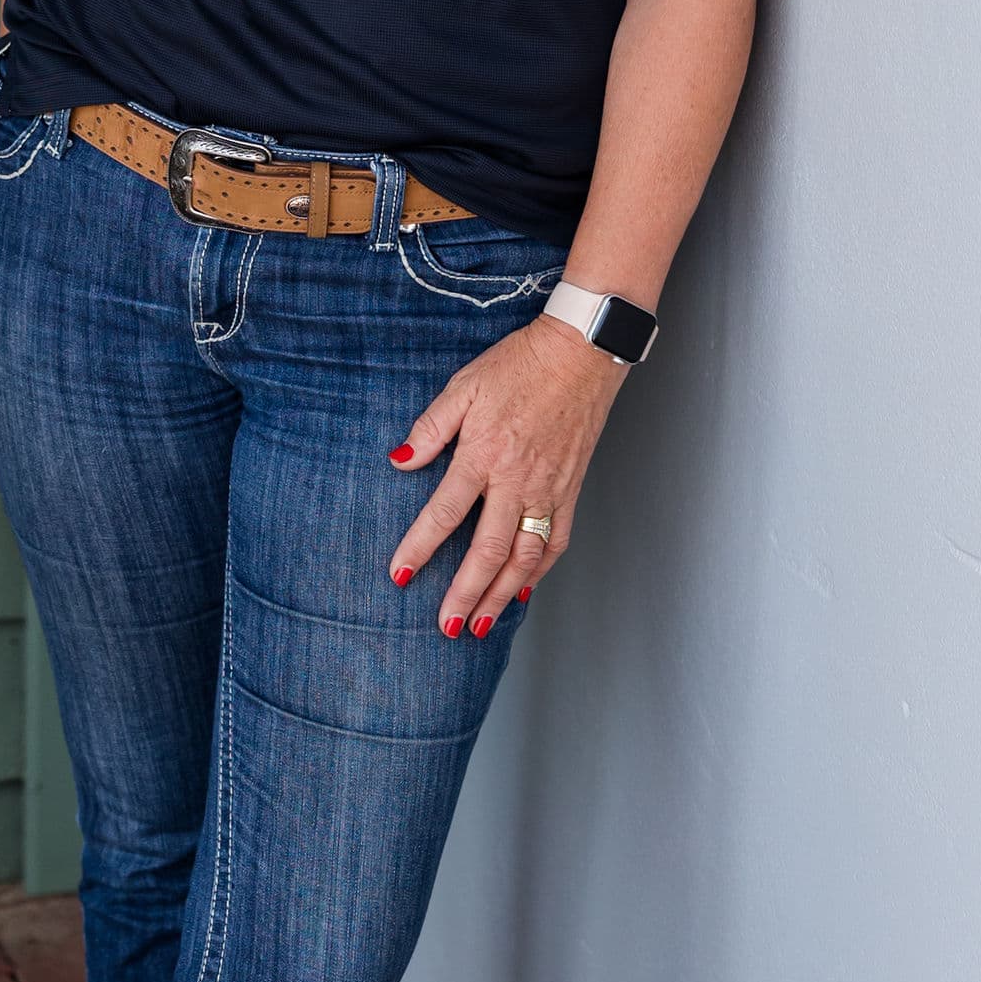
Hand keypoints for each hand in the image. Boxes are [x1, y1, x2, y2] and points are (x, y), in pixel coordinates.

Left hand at [386, 315, 623, 636]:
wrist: (580, 353)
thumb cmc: (519, 365)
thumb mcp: (464, 386)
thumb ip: (431, 427)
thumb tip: (399, 461)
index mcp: (484, 455)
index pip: (445, 512)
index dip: (420, 547)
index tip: (400, 576)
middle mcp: (517, 481)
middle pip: (488, 551)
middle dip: (465, 595)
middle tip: (446, 627)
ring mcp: (548, 490)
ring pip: (524, 557)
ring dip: (502, 596)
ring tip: (482, 625)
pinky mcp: (571, 490)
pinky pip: (556, 541)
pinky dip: (540, 571)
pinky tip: (524, 590)